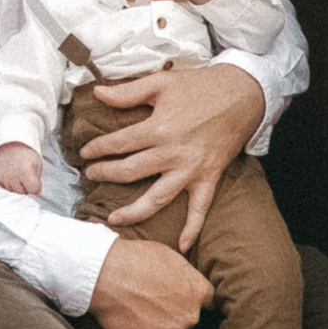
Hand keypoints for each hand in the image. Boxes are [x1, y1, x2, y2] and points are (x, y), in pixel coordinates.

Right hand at [0, 140, 44, 198]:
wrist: (10, 142)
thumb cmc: (26, 154)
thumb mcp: (37, 163)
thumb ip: (37, 178)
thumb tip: (34, 191)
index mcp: (25, 171)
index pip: (34, 190)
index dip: (37, 185)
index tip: (36, 180)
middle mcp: (13, 176)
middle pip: (23, 193)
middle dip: (26, 187)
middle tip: (27, 177)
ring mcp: (3, 177)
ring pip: (13, 191)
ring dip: (17, 186)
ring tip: (19, 174)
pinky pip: (4, 188)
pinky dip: (9, 184)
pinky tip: (11, 175)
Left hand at [77, 56, 265, 252]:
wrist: (242, 94)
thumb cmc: (200, 86)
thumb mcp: (161, 82)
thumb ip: (128, 91)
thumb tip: (97, 94)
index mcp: (158, 128)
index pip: (119, 144)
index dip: (98, 149)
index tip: (85, 153)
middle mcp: (172, 154)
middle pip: (130, 171)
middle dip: (106, 175)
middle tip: (90, 177)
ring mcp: (191, 170)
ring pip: (157, 198)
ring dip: (133, 211)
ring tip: (113, 220)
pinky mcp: (209, 178)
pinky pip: (200, 209)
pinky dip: (192, 229)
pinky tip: (181, 246)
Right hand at [87, 232, 215, 328]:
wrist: (107, 275)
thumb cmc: (135, 259)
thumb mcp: (170, 257)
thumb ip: (186, 276)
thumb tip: (188, 285)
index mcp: (198, 291)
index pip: (210, 303)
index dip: (196, 301)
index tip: (186, 300)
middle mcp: (191, 315)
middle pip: (188, 319)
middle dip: (174, 313)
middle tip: (152, 302)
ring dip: (158, 327)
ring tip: (138, 309)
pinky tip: (131, 321)